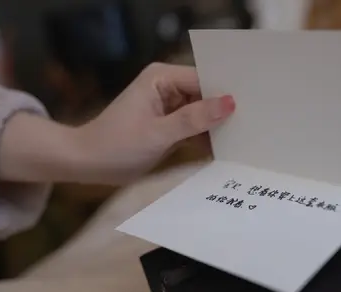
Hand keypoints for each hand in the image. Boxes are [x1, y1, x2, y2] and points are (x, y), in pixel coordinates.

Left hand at [0, 63, 234, 184]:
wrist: (87, 164)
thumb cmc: (115, 145)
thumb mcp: (158, 133)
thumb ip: (194, 119)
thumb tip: (229, 104)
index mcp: (162, 78)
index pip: (204, 80)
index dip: (225, 93)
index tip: (251, 108)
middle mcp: (167, 87)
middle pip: (206, 95)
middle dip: (224, 111)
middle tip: (252, 126)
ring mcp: (169, 106)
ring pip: (203, 113)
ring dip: (216, 127)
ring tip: (242, 140)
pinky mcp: (170, 125)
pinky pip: (195, 128)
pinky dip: (206, 138)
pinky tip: (224, 149)